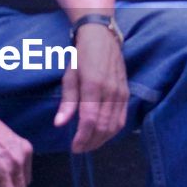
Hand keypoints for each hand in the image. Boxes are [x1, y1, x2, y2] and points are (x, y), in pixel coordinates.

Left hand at [53, 23, 128, 152]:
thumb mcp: (69, 75)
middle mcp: (110, 90)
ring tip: (89, 145)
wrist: (102, 37)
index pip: (89, 119)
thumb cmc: (81, 55)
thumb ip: (67, 101)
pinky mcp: (127, 93)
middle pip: (103, 126)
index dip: (82, 137)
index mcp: (93, 85)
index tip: (74, 147)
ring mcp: (121, 92)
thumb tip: (59, 124)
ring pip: (114, 125)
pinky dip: (113, 131)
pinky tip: (102, 135)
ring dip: (102, 139)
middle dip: (91, 142)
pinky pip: (122, 118)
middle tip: (79, 149)